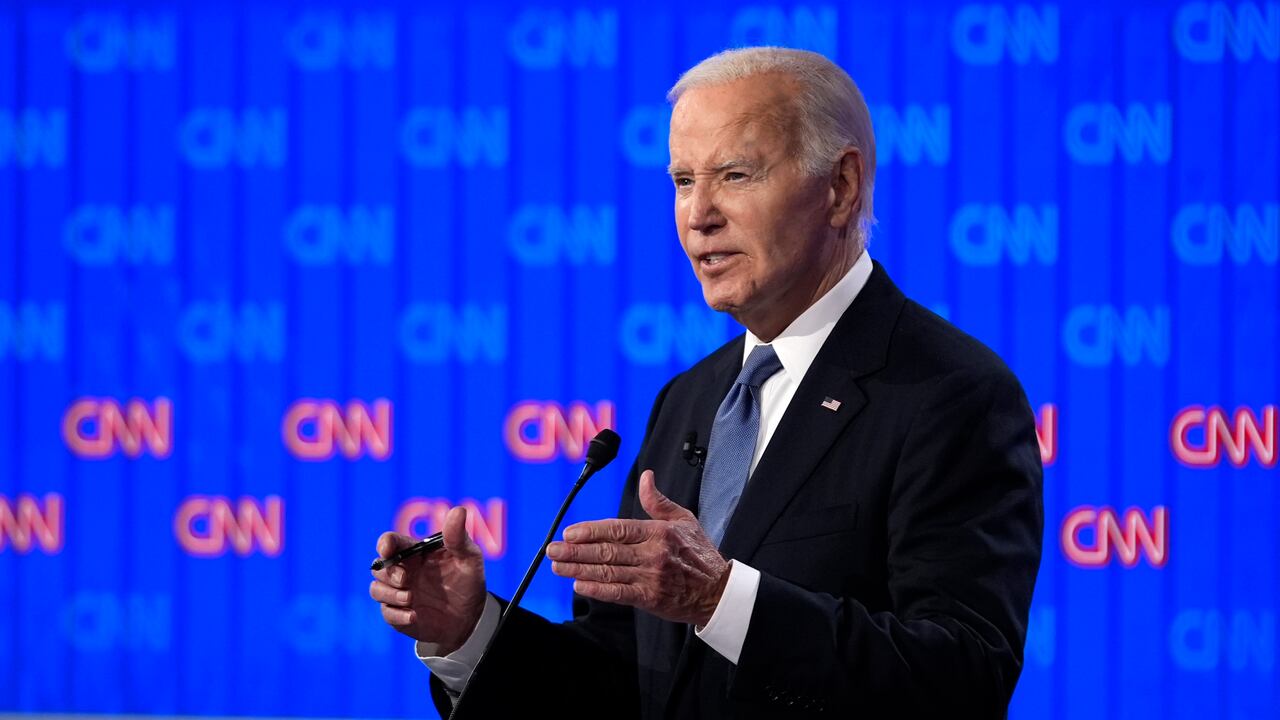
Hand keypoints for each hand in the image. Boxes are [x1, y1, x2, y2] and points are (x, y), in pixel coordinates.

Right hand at [369, 506, 487, 654]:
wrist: (471, 617)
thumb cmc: (468, 581)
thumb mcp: (469, 558)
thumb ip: (459, 537)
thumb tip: (458, 510)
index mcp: (415, 553)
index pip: (391, 542)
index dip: (384, 543)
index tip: (386, 549)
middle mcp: (403, 571)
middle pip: (379, 566)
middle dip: (387, 572)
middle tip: (405, 579)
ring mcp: (398, 593)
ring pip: (376, 589)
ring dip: (389, 594)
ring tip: (410, 598)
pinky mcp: (399, 614)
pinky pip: (386, 613)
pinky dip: (396, 614)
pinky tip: (414, 616)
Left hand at [548, 470, 730, 626]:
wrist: (718, 591)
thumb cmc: (700, 554)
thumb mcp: (683, 520)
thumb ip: (658, 501)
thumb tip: (646, 477)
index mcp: (658, 531)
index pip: (617, 528)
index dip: (591, 530)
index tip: (570, 532)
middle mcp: (652, 553)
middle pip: (607, 550)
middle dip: (576, 550)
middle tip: (553, 549)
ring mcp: (650, 576)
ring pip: (608, 571)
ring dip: (579, 568)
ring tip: (558, 566)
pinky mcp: (650, 598)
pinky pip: (618, 593)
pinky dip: (597, 589)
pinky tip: (579, 585)